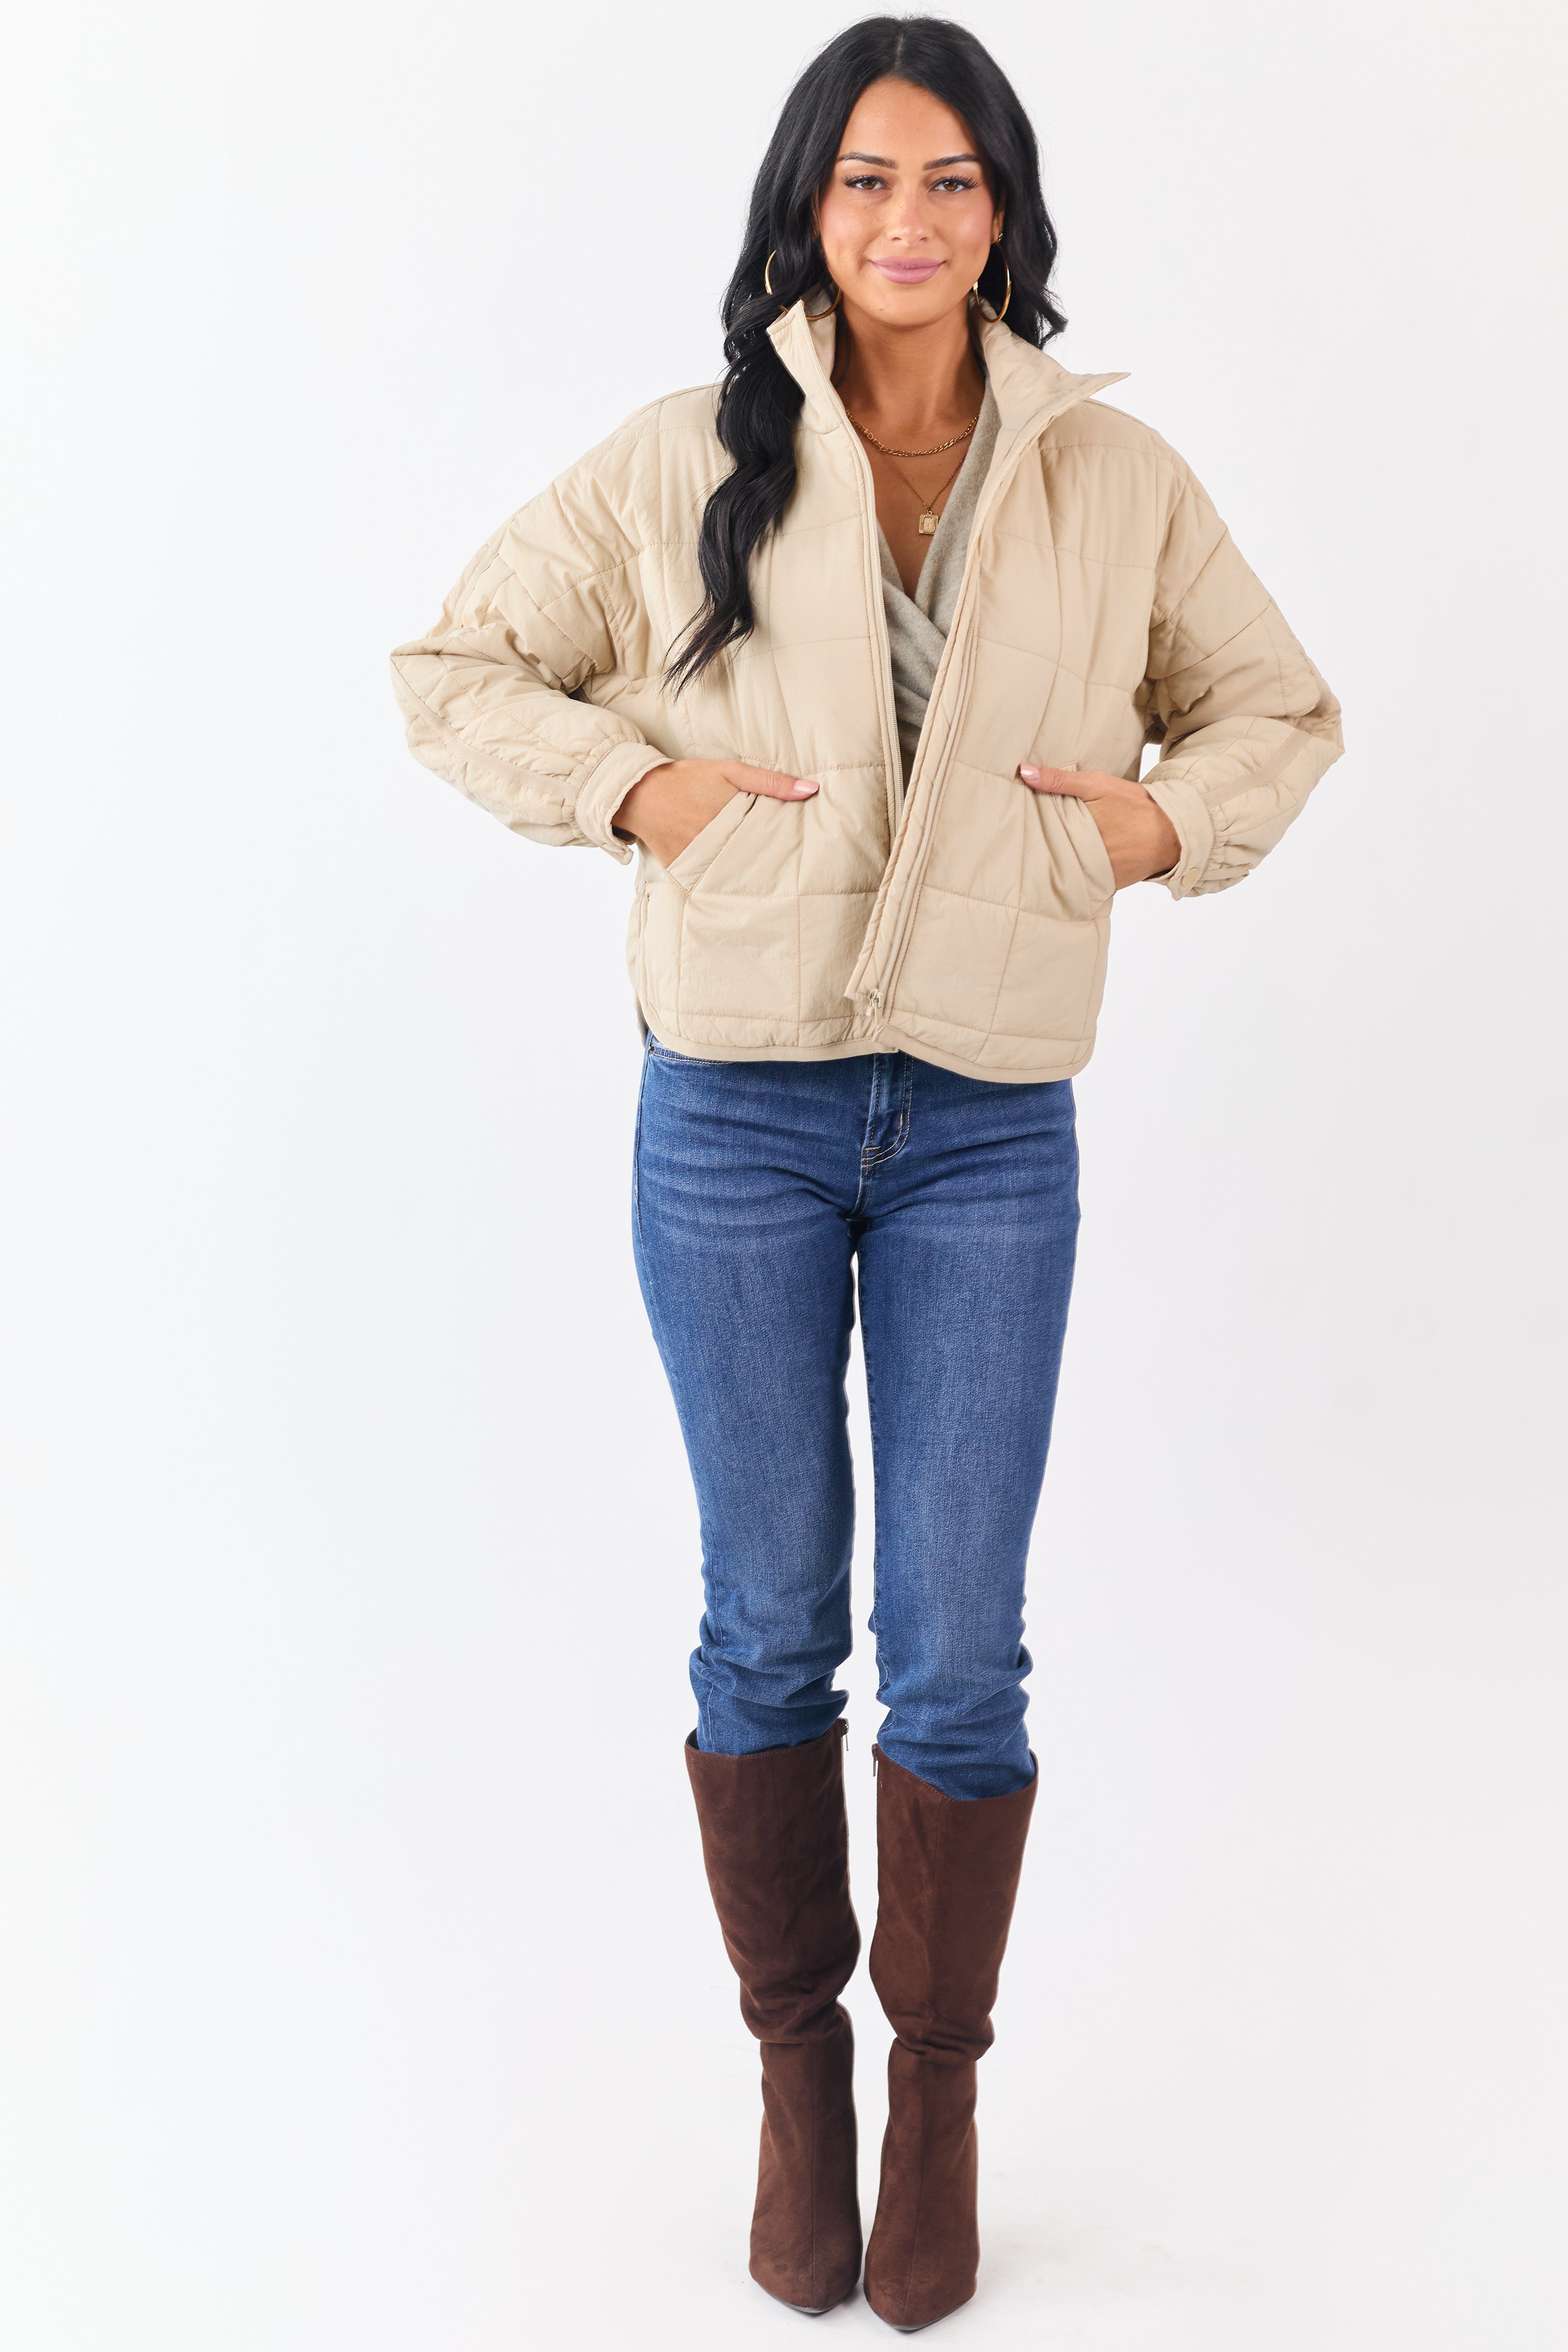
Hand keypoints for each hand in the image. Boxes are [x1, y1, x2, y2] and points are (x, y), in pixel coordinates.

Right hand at [613, 759, 818, 867]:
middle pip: (754, 861)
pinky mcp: (683, 869)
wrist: (639, 792)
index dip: (785, 849)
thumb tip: (811, 790)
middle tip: (788, 873)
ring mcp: (699, 857)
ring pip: (733, 873)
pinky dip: (719, 880)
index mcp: (732, 817)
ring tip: (765, 883)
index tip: (801, 856)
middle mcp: (716, 840)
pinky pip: (708, 879)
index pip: (770, 841)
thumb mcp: (730, 771)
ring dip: (747, 876)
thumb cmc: (687, 778)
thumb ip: (770, 782)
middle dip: (768, 866)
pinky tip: (731, 881)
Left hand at [1017, 763, 1180, 888]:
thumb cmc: (1134, 804)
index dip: (1028, 832)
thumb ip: (1060, 780)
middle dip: (1039, 849)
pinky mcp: (1106, 885)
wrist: (1172, 833)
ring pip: (1065, 870)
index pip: (1041, 835)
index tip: (1015, 829)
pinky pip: (1084, 882)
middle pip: (1051, 854)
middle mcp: (1084, 856)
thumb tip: (1023, 772)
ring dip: (1057, 863)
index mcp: (1078, 831)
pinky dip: (1077, 875)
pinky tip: (1068, 868)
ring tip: (1041, 857)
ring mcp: (1095, 874)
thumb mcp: (1097, 785)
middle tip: (1023, 845)